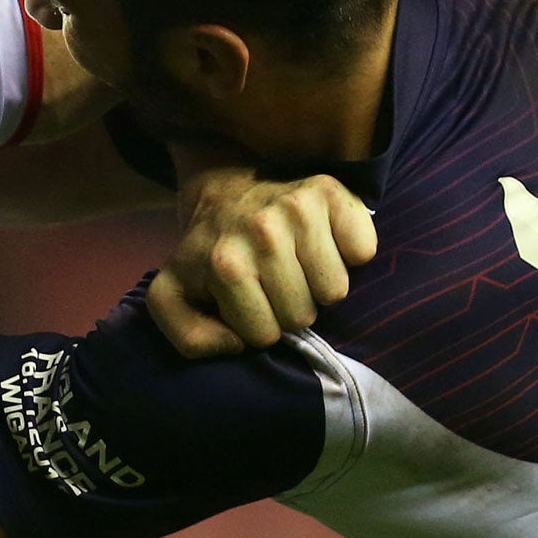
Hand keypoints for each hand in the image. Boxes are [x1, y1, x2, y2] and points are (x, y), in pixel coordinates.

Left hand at [150, 168, 377, 356]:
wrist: (225, 193)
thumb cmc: (206, 255)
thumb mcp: (174, 297)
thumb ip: (189, 337)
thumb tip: (236, 345)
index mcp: (224, 264)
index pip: (264, 335)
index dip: (255, 325)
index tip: (246, 301)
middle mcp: (263, 231)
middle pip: (303, 315)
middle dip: (288, 308)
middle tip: (273, 283)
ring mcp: (299, 207)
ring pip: (336, 290)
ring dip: (318, 286)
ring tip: (296, 265)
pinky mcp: (331, 192)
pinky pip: (364, 251)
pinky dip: (348, 253)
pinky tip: (321, 244)